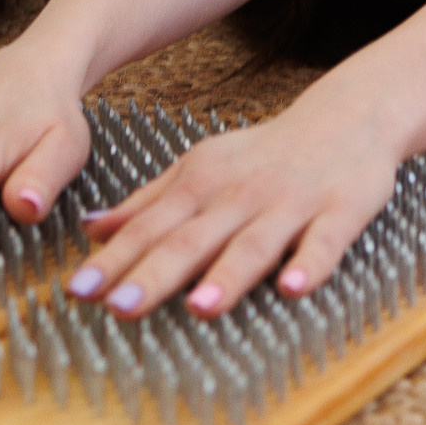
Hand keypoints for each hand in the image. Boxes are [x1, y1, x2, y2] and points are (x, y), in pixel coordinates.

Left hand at [62, 95, 401, 318]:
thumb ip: (148, 202)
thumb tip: (90, 228)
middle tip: (119, 309)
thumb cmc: (264, 155)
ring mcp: (291, 203)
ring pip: (254, 244)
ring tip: (200, 309)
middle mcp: (240, 194)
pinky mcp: (341, 210)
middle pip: (193, 239)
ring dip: (227, 277)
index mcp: (201, 184)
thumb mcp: (200, 168)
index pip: (149, 228)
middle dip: (155, 274)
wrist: (349, 115)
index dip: (114, 260)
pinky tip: (294, 288)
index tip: (77, 291)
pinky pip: (324, 242)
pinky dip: (310, 264)